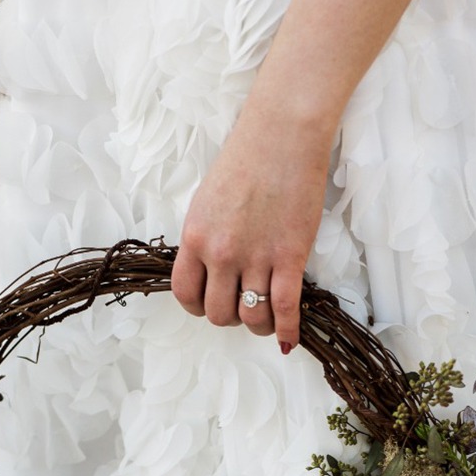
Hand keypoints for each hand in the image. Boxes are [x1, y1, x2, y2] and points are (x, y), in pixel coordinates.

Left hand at [171, 114, 328, 351]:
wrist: (283, 135)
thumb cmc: (247, 160)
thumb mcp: (207, 201)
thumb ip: (205, 239)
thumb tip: (212, 272)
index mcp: (195, 237)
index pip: (186, 295)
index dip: (198, 308)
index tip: (211, 304)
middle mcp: (221, 252)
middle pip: (219, 314)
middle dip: (231, 318)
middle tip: (243, 308)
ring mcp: (256, 257)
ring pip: (252, 318)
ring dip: (260, 326)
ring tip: (267, 319)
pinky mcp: (289, 257)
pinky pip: (285, 309)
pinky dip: (287, 331)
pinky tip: (288, 340)